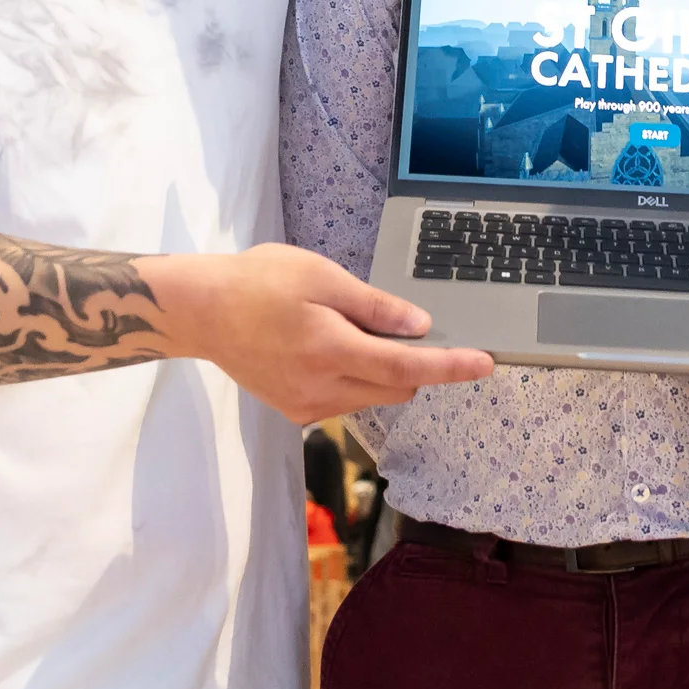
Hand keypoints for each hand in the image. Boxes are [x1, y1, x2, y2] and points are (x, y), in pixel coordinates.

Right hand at [154, 244, 496, 422]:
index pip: (408, 366)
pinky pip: (345, 399)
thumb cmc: (259, 282)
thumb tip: (419, 326)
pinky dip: (354, 376)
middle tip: (393, 320)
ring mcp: (307, 406)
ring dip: (380, 368)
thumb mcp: (321, 277)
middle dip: (412, 361)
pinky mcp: (295, 411)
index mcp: (332, 351)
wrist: (202, 312)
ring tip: (340, 325)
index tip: (486, 364)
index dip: (452, 365)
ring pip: (371, 395)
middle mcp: (322, 388)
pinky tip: (324, 345)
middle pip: (396, 386)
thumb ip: (374, 306)